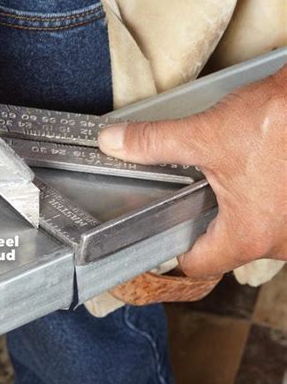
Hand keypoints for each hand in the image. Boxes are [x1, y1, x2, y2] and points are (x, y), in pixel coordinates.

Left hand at [98, 67, 286, 277]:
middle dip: (206, 218)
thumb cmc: (283, 120)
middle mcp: (281, 242)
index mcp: (250, 235)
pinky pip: (274, 214)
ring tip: (226, 174)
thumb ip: (155, 143)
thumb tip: (114, 142)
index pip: (197, 264)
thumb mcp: (208, 134)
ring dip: (236, 205)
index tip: (163, 231)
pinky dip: (260, 197)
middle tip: (191, 190)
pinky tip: (254, 170)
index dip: (174, 248)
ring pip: (252, 228)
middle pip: (224, 245)